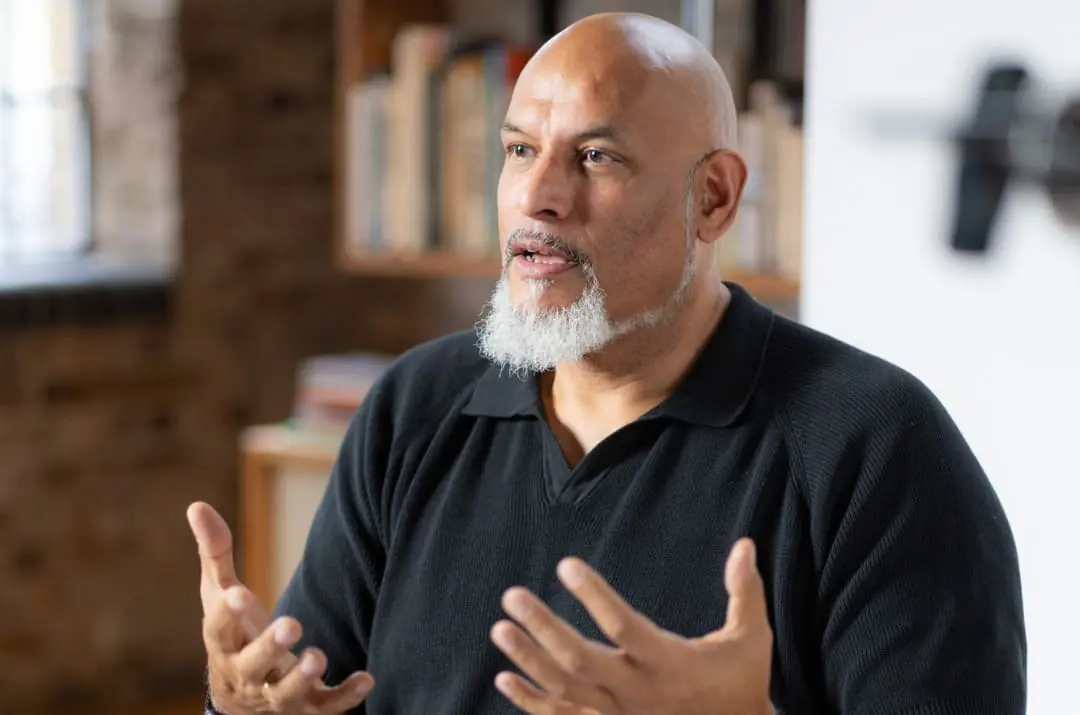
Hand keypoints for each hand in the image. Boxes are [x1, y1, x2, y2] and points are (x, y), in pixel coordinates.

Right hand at [188, 501, 373, 713]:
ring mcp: (276, 696)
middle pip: (253, 665)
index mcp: (224, 643)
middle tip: (292, 623)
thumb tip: (197, 505)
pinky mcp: (306, 708)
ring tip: (319, 656)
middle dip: (270, 647)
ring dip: (303, 677)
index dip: (226, 614)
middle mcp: (246, 674)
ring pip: (286, 694)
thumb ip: (215, 552)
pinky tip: (367, 679)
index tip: (238, 594)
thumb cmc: (233, 634)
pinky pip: (326, 709)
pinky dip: (345, 696)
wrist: (243, 700)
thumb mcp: (219, 593)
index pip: (218, 631)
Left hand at [490, 538, 773, 714]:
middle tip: (512, 596)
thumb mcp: (751, 639)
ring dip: (529, 660)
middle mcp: (639, 692)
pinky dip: (531, 702)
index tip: (566, 565)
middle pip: (580, 659)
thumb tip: (746, 544)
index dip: (594, 595)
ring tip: (500, 629)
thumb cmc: (742, 683)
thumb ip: (744, 591)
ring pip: (565, 690)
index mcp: (670, 663)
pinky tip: (504, 680)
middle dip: (543, 627)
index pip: (623, 626)